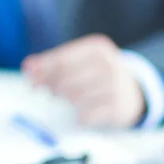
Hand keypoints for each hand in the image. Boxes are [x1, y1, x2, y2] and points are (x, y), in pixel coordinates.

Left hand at [22, 34, 146, 127]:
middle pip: (67, 77)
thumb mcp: (81, 60)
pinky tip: (77, 112)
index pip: (62, 58)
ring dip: (63, 100)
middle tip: (43, 91)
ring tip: (62, 99)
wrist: (135, 90)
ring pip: (75, 97)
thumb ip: (54, 61)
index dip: (43, 69)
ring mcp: (115, 86)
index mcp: (97, 48)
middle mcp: (108, 64)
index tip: (29, 77)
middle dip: (50, 85)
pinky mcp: (118, 108)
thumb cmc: (98, 72)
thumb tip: (28, 66)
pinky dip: (77, 115)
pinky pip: (87, 115)